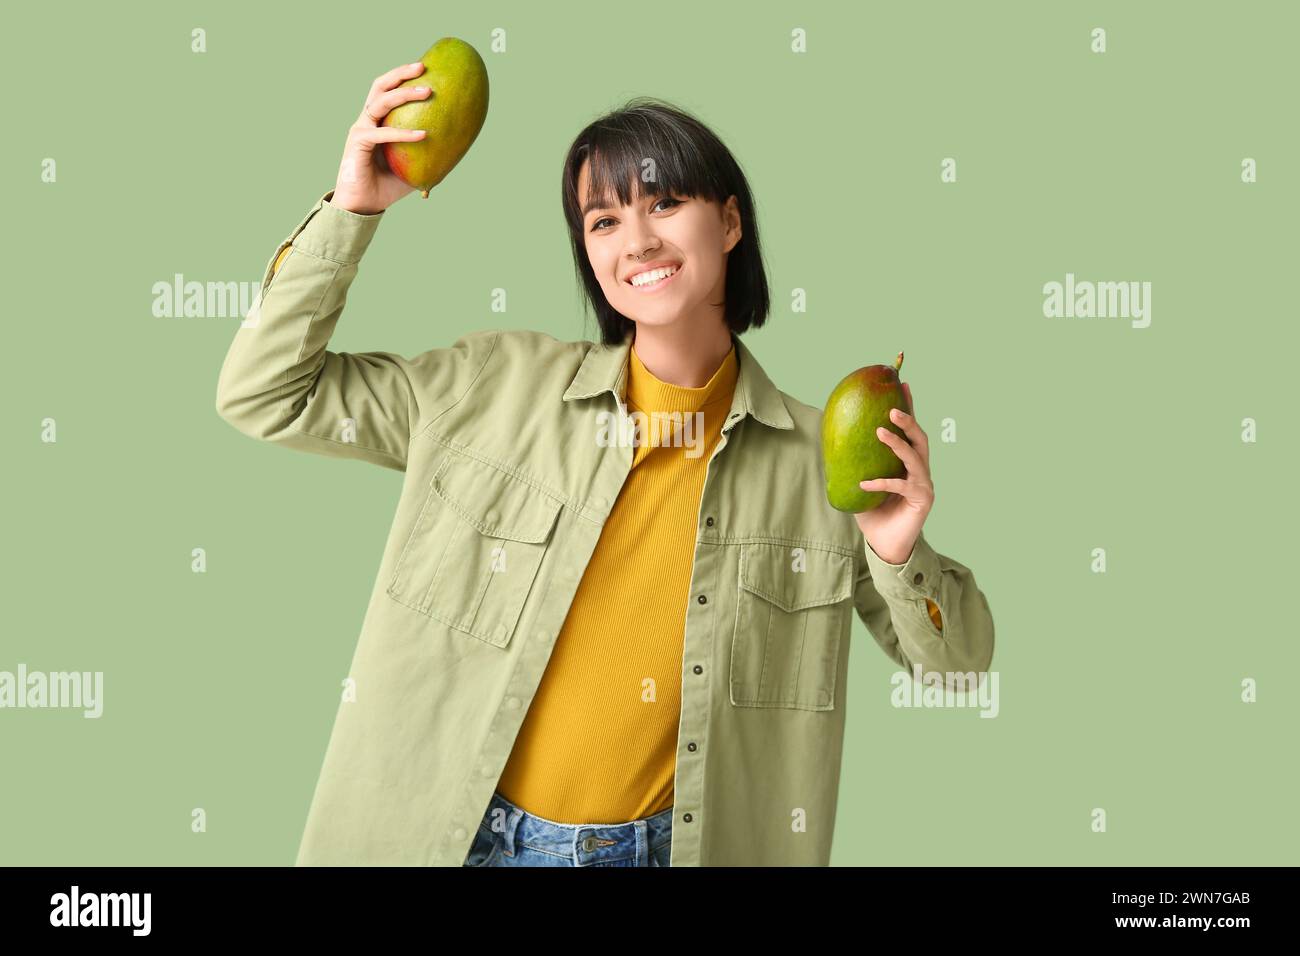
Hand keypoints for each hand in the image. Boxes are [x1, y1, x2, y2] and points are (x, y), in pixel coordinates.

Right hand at [330, 61, 433, 214]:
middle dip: (401, 74)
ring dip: (404, 94)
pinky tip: (423, 134)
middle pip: (381, 86)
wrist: (364, 204)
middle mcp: (368, 120)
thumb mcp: (413, 168)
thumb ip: (429, 156)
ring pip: (381, 101)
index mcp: (378, 122)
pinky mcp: (358, 142)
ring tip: (427, 91)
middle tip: (423, 66)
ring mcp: (361, 128)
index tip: (426, 69)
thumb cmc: (386, 186)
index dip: (403, 77)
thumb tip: (456, 151)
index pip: (388, 90)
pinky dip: (403, 133)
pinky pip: (383, 134)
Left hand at [854, 381, 934, 563]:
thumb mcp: (860, 485)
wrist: (885, 545)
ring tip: (880, 432)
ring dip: (898, 443)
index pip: (911, 431)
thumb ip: (855, 464)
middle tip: (892, 408)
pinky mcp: (922, 501)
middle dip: (909, 421)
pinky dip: (881, 482)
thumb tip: (830, 441)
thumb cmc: (874, 514)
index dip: (910, 407)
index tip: (904, 385)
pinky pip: (900, 486)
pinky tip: (864, 483)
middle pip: (921, 439)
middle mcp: (921, 471)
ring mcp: (925, 486)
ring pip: (916, 458)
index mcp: (910, 463)